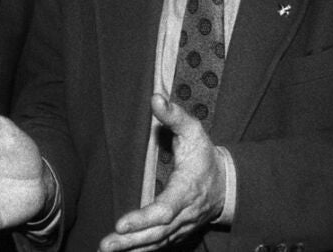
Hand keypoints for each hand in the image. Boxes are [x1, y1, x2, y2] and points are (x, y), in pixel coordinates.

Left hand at [98, 94, 224, 251]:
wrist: (226, 183)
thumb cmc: (205, 154)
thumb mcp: (194, 130)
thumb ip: (174, 115)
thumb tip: (155, 97)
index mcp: (186, 189)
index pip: (165, 209)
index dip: (144, 218)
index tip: (122, 223)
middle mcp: (184, 213)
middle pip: (157, 232)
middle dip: (131, 240)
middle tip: (106, 244)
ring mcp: (182, 226)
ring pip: (156, 242)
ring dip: (131, 249)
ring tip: (106, 250)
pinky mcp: (177, 232)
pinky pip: (158, 245)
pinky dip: (140, 251)